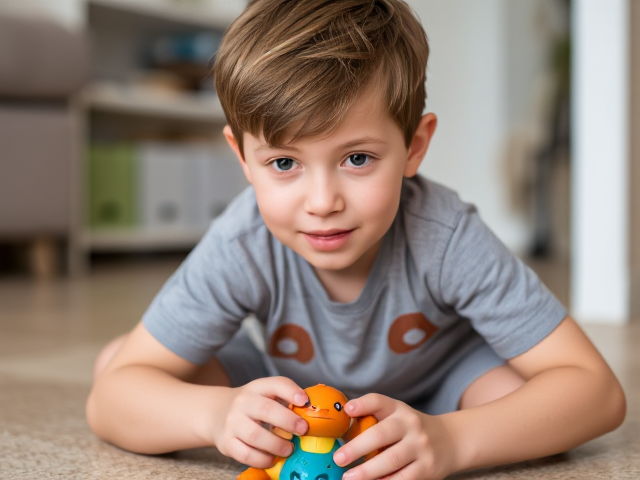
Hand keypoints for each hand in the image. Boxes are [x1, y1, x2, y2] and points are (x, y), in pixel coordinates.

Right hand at [211, 377, 308, 467]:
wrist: (217, 412)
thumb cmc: (252, 405)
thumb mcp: (265, 394)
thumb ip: (285, 400)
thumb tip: (312, 411)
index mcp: (257, 388)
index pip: (275, 384)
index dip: (291, 391)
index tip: (304, 401)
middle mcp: (243, 402)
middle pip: (265, 409)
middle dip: (288, 421)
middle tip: (303, 430)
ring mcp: (233, 423)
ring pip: (255, 435)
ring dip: (276, 444)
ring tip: (289, 449)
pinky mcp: (226, 443)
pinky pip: (245, 454)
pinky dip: (262, 459)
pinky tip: (272, 459)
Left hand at [333, 394, 456, 479]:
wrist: (450, 441)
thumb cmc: (411, 429)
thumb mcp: (397, 415)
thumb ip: (374, 418)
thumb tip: (342, 427)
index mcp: (398, 410)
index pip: (379, 401)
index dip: (363, 404)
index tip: (348, 410)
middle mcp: (410, 425)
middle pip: (381, 434)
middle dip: (357, 447)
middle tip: (339, 458)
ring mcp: (420, 447)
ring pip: (392, 460)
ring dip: (368, 472)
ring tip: (349, 478)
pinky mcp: (427, 469)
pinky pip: (403, 478)